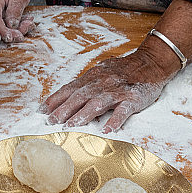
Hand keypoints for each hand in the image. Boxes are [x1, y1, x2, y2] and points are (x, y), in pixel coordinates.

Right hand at [0, 0, 33, 42]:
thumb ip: (15, 12)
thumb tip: (11, 26)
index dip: (2, 30)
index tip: (11, 38)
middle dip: (10, 31)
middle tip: (23, 34)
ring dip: (15, 29)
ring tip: (28, 24)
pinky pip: (2, 24)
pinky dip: (14, 26)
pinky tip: (24, 23)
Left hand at [41, 52, 169, 132]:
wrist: (151, 62)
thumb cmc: (122, 71)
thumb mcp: (100, 73)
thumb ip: (85, 85)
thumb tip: (65, 97)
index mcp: (92, 78)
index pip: (69, 89)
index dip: (55, 100)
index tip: (41, 111)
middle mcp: (102, 83)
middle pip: (79, 96)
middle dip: (63, 109)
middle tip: (50, 122)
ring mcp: (117, 91)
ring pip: (97, 103)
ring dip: (83, 115)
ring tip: (71, 126)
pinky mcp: (133, 98)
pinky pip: (123, 110)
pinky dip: (115, 120)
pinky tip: (107, 130)